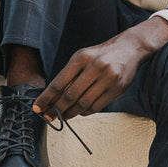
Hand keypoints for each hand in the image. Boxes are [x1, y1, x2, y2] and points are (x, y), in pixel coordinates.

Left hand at [35, 17, 167, 119]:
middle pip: (70, 95)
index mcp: (81, 57)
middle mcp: (95, 67)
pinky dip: (86, 111)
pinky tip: (81, 112)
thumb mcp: (83, 57)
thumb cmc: (101, 55)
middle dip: (57, 109)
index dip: (46, 98)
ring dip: (71, 113)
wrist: (130, 49)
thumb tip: (53, 98)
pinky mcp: (117, 88)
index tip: (37, 108)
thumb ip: (69, 75)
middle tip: (48, 117)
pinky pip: (97, 106)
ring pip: (84, 103)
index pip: (59, 83)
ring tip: (64, 116)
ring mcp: (108, 78)